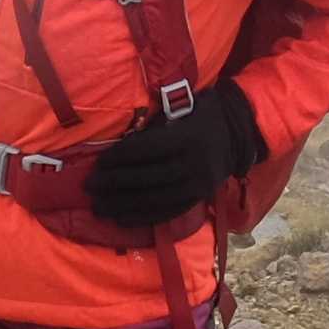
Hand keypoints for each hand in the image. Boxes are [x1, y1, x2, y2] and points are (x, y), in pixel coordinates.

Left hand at [84, 83, 265, 228]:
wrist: (238, 134)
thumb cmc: (201, 114)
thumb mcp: (183, 108)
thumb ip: (156, 122)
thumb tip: (120, 137)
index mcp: (188, 138)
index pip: (147, 150)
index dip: (120, 157)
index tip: (98, 162)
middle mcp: (194, 164)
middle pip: (147, 177)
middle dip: (114, 183)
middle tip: (90, 186)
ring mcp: (197, 186)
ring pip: (154, 200)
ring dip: (122, 205)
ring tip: (98, 207)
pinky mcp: (198, 199)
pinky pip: (167, 213)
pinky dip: (142, 218)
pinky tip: (120, 219)